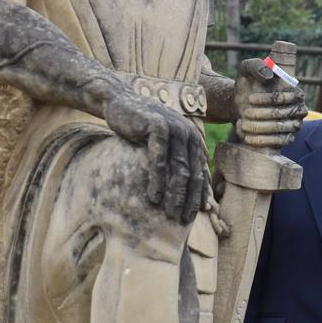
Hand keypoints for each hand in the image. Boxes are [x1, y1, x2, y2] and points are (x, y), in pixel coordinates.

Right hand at [102, 88, 208, 224]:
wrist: (120, 103)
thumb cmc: (141, 128)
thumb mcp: (162, 144)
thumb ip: (173, 160)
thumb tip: (182, 189)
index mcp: (193, 139)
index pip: (201, 171)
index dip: (200, 193)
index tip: (197, 214)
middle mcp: (189, 134)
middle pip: (193, 173)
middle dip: (190, 199)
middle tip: (184, 220)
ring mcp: (175, 129)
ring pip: (179, 169)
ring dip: (175, 194)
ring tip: (170, 214)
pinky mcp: (158, 128)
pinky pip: (159, 161)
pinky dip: (157, 181)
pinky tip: (153, 198)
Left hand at [233, 57, 305, 148]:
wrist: (239, 104)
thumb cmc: (247, 84)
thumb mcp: (247, 69)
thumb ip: (256, 65)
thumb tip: (269, 77)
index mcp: (295, 91)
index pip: (287, 97)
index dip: (268, 99)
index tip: (250, 99)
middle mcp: (300, 109)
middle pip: (283, 113)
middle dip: (262, 114)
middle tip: (245, 113)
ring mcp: (295, 125)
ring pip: (281, 128)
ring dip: (261, 127)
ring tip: (244, 124)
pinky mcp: (288, 139)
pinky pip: (281, 142)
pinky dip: (264, 140)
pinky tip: (248, 137)